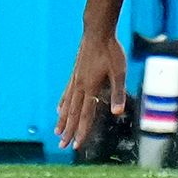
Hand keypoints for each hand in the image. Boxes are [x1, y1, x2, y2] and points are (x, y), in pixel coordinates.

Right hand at [55, 34, 127, 149]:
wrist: (97, 32)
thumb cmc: (111, 51)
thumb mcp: (119, 72)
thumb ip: (118, 93)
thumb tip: (118, 112)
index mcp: (91, 88)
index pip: (85, 115)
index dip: (81, 131)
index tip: (76, 145)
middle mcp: (80, 86)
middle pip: (72, 114)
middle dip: (68, 131)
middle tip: (62, 146)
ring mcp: (75, 79)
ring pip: (67, 105)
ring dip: (62, 120)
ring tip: (57, 132)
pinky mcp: (75, 73)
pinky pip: (66, 92)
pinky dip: (62, 103)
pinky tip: (58, 108)